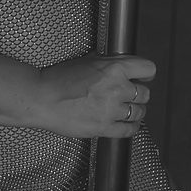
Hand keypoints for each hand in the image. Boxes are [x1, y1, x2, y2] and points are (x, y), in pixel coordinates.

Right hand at [38, 53, 154, 137]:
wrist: (42, 98)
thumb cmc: (58, 79)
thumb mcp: (87, 61)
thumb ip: (108, 63)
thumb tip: (120, 63)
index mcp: (114, 68)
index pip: (148, 69)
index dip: (146, 75)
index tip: (143, 78)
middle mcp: (116, 88)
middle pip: (145, 93)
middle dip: (138, 95)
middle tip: (130, 96)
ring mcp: (111, 109)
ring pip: (139, 112)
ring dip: (136, 112)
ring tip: (128, 111)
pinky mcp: (104, 127)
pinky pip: (129, 130)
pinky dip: (132, 127)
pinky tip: (128, 124)